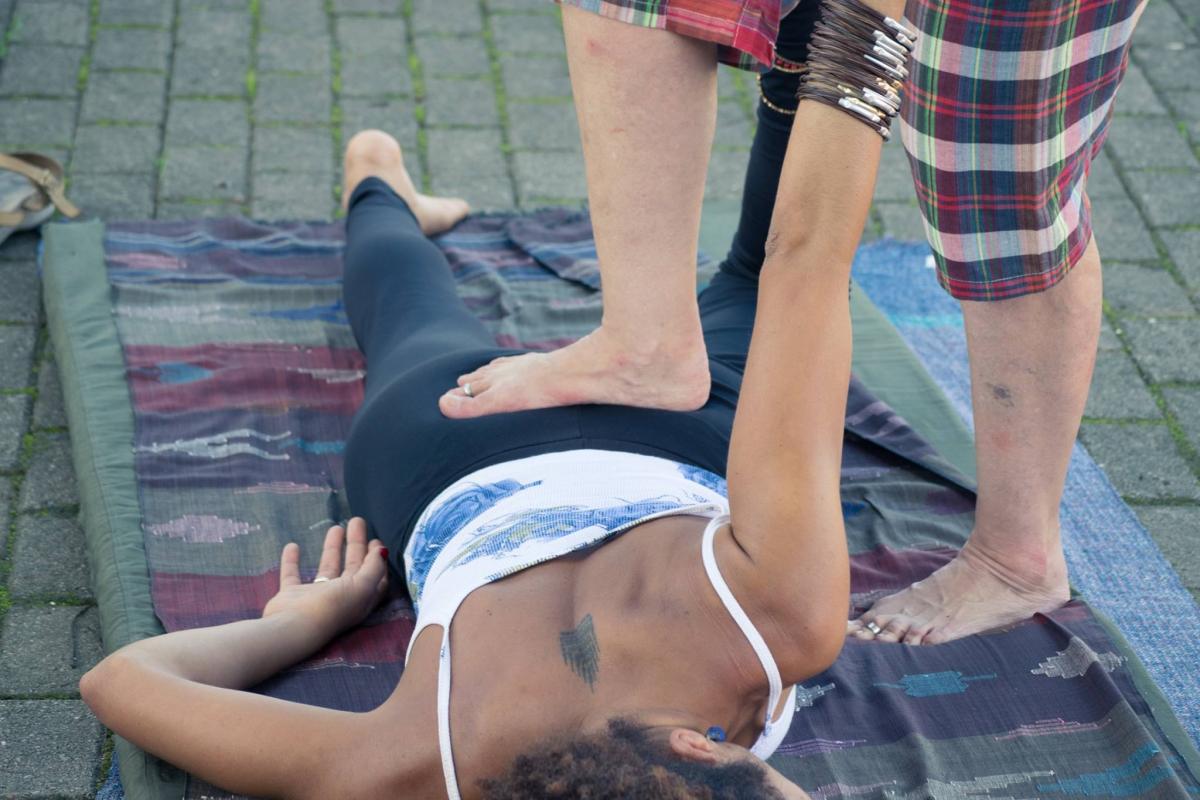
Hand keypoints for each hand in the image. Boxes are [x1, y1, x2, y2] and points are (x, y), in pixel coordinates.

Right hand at [262, 517, 388, 637]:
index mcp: (360, 598)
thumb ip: (373, 568)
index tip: (376, 540)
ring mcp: (314, 597)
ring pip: (327, 568)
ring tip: (336, 527)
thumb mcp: (362, 586)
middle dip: (356, 544)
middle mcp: (340, 598)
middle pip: (352, 567)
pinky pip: (292, 574)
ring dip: (332, 548)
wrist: (292, 627)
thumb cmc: (333, 607)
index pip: (374, 577)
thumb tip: (382, 551)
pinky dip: (292, 561)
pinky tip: (292, 545)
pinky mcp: (291, 596)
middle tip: (357, 521)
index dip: (377, 560)